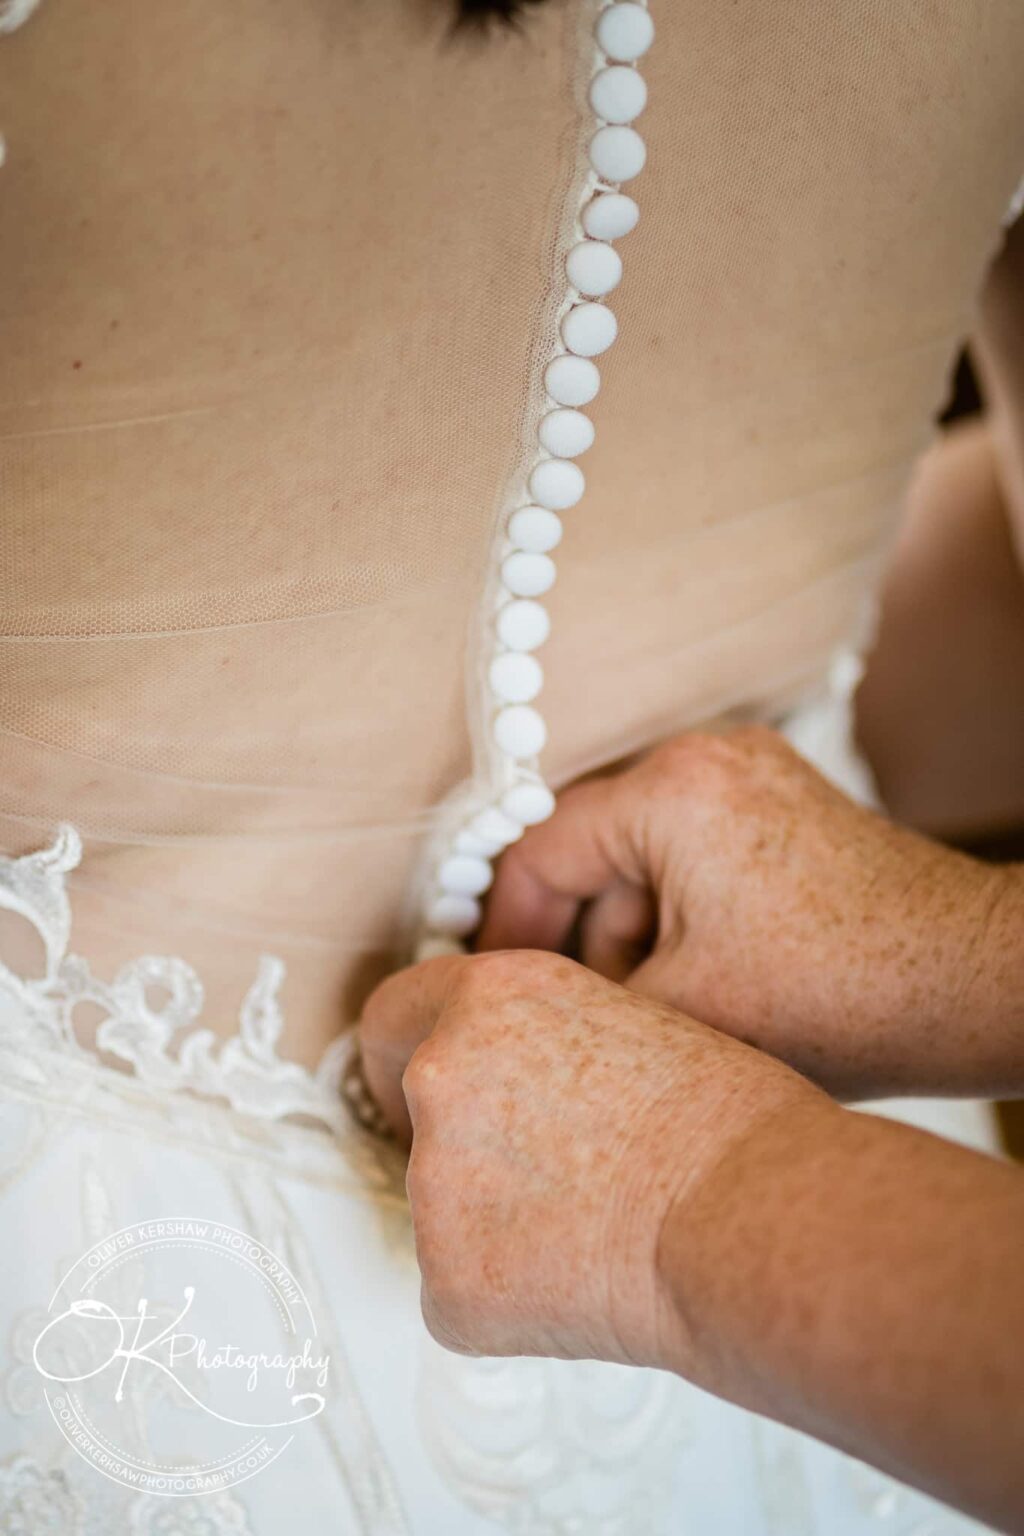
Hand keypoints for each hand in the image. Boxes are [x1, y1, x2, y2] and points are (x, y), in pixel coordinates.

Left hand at [358, 949, 816, 1372]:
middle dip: (462, 1141)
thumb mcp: (620, 1019)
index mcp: (486, 997)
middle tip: (547, 1174)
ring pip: (442, 1207)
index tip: (430, 1088)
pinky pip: (463, 1289)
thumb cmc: (731, 1118)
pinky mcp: (448, 1283)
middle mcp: (440, 1074)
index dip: (412, 1055)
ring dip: (496, 1219)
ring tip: (599, 1228)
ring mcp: (433, 1183)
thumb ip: (530, 1041)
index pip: (392, 1018)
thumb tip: (505, 1088)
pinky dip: (512, 1294)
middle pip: (412, 1112)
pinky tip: (590, 1283)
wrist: (758, 1217)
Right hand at [479, 727, 1020, 1099]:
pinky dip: (677, 910)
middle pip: (591, 846)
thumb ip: (575, 996)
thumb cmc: (841, 994)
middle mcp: (706, 758)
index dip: (505, 926)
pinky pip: (690, 849)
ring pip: (641, 852)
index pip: (540, 849)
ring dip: (631, 929)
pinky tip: (694, 981)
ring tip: (651, 1010)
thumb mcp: (679, 1010)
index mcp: (670, 790)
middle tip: (572, 1010)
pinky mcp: (779, 800)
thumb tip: (515, 999)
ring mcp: (749, 772)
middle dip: (580, 934)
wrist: (972, 980)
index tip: (491, 984)